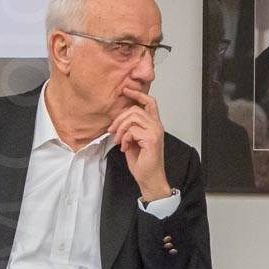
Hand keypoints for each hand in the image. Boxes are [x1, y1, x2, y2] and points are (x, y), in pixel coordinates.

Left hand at [112, 85, 170, 201]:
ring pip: (133, 117)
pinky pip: (132, 130)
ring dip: (120, 129)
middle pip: (135, 109)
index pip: (149, 102)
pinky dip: (124, 138)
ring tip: (118, 141)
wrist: (149, 178)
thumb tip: (119, 120)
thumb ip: (130, 129)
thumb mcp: (132, 141)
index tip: (126, 90)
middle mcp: (157, 126)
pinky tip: (124, 147)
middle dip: (119, 118)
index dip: (138, 94)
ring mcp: (156, 131)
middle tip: (112, 131)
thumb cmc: (142, 162)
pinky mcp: (152, 139)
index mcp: (154, 125)